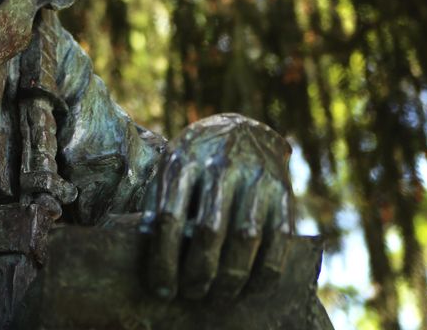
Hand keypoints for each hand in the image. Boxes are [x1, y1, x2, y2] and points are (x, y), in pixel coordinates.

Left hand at [140, 113, 294, 301]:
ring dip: (231, 276)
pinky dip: (266, 270)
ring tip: (218, 296)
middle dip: (198, 273)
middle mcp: (219, 165)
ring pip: (245, 237)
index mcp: (182, 160)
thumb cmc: (195, 161)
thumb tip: (144, 255)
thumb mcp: (170, 169)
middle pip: (208, 231)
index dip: (163, 260)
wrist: (244, 129)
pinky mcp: (282, 191)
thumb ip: (158, 204)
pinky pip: (279, 239)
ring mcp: (254, 177)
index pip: (169, 217)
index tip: (161, 289)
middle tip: (190, 295)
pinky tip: (251, 287)